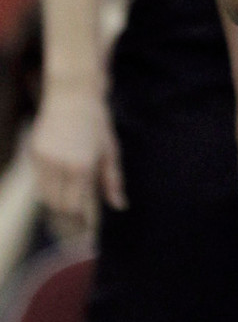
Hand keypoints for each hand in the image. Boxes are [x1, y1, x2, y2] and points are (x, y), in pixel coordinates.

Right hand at [31, 85, 125, 236]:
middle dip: (68, 216)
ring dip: (56, 203)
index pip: (76, 207)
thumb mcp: (110, 150)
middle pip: (58, 206)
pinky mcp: (33, 153)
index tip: (88, 228)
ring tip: (69, 205)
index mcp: (82, 166)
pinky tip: (59, 185)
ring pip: (45, 196)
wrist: (73, 93)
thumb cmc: (96, 121)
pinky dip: (48, 187)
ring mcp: (43, 159)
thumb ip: (113, 180)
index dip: (81, 221)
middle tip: (78, 221)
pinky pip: (39, 181)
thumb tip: (120, 206)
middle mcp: (60, 166)